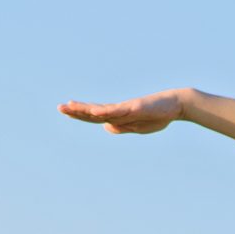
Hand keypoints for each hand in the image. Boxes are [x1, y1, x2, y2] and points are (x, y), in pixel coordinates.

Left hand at [58, 90, 188, 134]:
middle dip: (76, 110)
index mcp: (119, 116)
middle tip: (59, 108)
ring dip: (86, 109)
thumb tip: (105, 127)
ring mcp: (126, 108)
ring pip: (102, 109)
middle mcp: (119, 109)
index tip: (65, 110)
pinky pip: (117, 110)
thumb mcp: (136, 127)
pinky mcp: (135, 107)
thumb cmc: (158, 115)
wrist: (175, 106)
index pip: (94, 115)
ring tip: (70, 107)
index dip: (79, 114)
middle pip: (94, 111)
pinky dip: (104, 111)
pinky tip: (94, 111)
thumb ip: (121, 127)